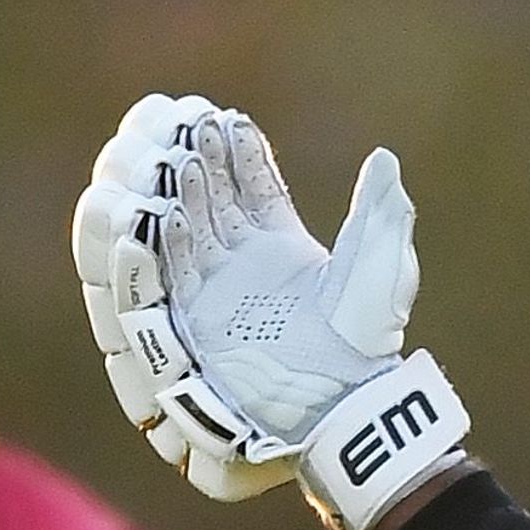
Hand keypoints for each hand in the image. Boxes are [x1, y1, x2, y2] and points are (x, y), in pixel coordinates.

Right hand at [70, 95, 470, 529]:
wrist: (340, 414)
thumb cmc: (363, 349)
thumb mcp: (378, 278)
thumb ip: (379, 219)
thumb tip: (387, 161)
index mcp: (274, 245)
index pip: (243, 183)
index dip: (228, 148)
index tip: (215, 115)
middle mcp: (230, 266)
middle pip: (194, 198)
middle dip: (179, 157)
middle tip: (173, 123)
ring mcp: (201, 297)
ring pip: (163, 234)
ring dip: (153, 197)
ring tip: (152, 163)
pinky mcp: (181, 332)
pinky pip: (150, 288)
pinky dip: (142, 255)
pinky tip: (146, 220)